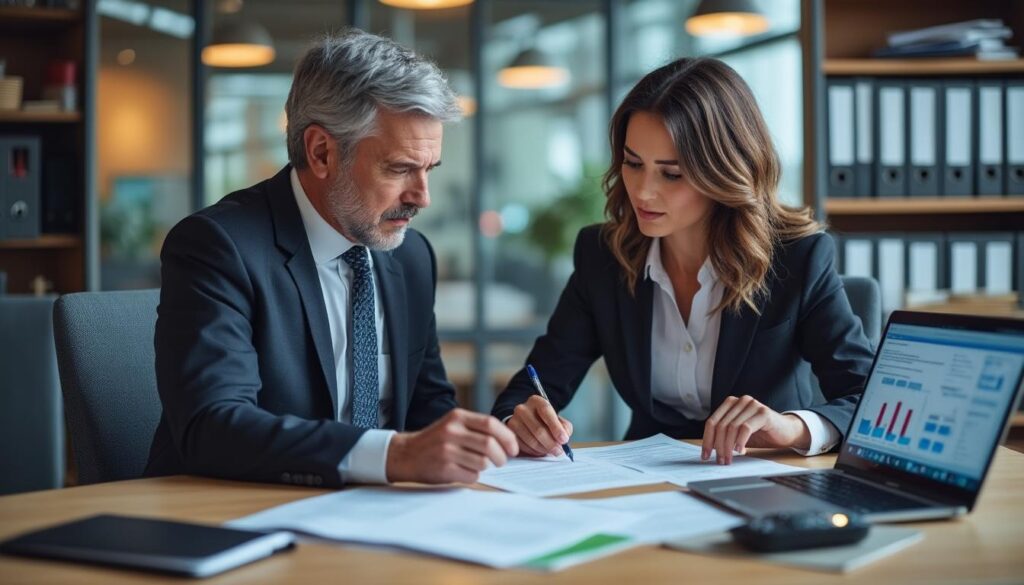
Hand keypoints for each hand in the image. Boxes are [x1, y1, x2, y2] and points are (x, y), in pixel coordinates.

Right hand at [385, 408, 518, 483]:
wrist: (405, 455)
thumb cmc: (436, 441)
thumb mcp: (453, 425)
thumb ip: (477, 429)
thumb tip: (508, 443)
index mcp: (457, 417)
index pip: (491, 424)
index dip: (507, 437)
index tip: (513, 448)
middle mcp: (452, 431)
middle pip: (490, 444)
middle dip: (502, 456)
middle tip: (501, 462)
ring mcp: (447, 450)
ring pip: (483, 462)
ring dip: (487, 467)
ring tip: (479, 466)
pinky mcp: (444, 468)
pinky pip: (472, 475)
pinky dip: (473, 476)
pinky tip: (464, 471)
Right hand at [506, 395, 573, 456]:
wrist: (527, 420)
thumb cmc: (544, 420)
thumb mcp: (557, 419)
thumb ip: (564, 427)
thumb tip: (564, 438)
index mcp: (536, 401)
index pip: (546, 411)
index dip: (556, 427)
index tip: (564, 439)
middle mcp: (523, 409)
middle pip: (538, 429)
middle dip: (551, 443)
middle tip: (559, 451)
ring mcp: (514, 421)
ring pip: (531, 440)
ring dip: (543, 449)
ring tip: (551, 451)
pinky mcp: (510, 433)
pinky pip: (523, 446)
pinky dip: (534, 452)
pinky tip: (540, 450)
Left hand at [701, 395, 809, 463]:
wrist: (786, 432)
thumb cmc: (761, 433)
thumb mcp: (738, 434)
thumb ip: (725, 436)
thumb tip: (708, 450)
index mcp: (730, 404)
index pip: (712, 422)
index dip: (707, 440)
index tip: (704, 455)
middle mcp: (740, 401)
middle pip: (721, 425)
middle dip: (718, 446)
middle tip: (719, 460)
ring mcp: (752, 405)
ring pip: (732, 427)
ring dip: (728, 446)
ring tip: (729, 459)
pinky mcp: (763, 412)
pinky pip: (746, 428)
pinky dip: (740, 441)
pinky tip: (740, 451)